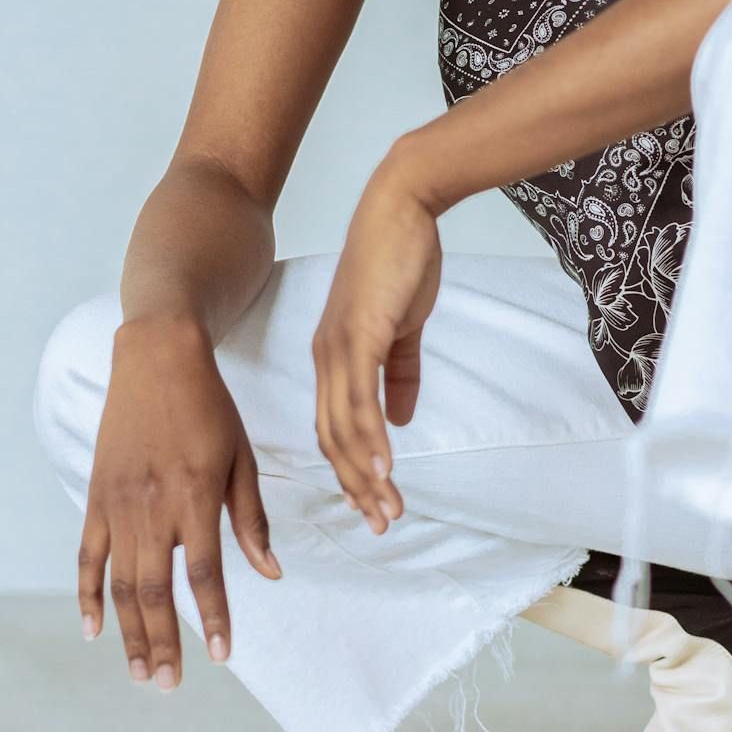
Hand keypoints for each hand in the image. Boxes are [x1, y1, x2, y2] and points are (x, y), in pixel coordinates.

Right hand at [77, 315, 280, 688]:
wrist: (156, 359)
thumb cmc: (209, 407)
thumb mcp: (241, 458)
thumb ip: (252, 519)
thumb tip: (271, 573)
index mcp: (195, 496)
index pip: (204, 572)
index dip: (214, 617)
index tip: (223, 655)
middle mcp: (153, 506)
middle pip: (156, 590)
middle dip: (163, 643)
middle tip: (168, 685)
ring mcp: (118, 505)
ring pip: (121, 583)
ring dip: (130, 633)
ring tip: (140, 673)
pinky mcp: (96, 497)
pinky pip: (87, 557)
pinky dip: (87, 596)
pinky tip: (95, 631)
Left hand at [312, 162, 443, 532]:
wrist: (402, 207)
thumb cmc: (402, 259)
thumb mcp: (403, 324)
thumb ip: (400, 372)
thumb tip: (402, 418)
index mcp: (334, 356)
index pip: (335, 426)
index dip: (351, 468)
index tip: (370, 504)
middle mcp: (328, 358)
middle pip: (334, 438)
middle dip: (356, 486)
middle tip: (380, 524)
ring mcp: (340, 348)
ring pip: (345, 428)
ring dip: (367, 474)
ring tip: (387, 510)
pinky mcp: (360, 336)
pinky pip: (360, 399)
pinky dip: (371, 439)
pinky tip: (385, 469)